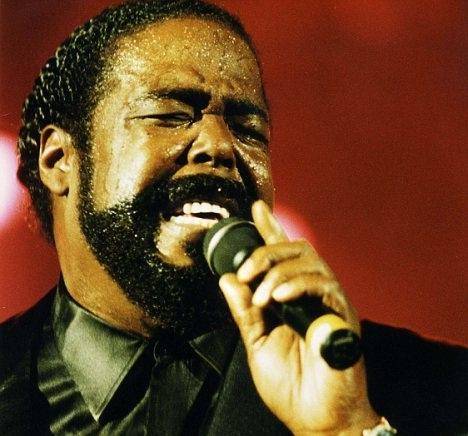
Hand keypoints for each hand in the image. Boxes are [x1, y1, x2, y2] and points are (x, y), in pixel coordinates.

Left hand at [219, 200, 378, 434]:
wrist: (316, 418)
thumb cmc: (291, 384)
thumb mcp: (257, 343)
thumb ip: (244, 311)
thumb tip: (227, 280)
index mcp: (291, 298)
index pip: (281, 256)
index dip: (270, 230)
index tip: (256, 210)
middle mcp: (312, 294)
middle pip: (295, 249)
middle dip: (265, 251)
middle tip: (245, 271)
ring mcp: (329, 301)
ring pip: (309, 260)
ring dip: (278, 271)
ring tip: (262, 294)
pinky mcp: (342, 313)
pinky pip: (323, 283)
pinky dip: (297, 284)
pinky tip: (279, 297)